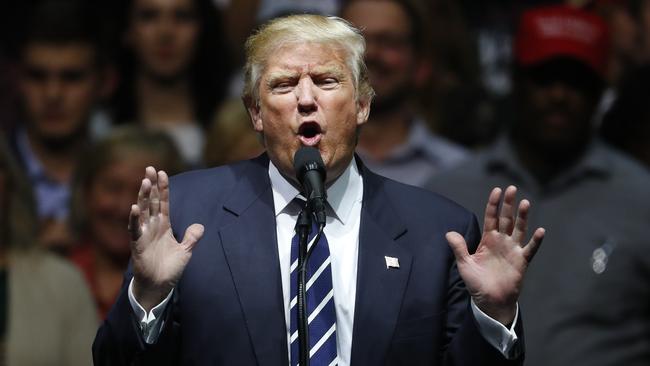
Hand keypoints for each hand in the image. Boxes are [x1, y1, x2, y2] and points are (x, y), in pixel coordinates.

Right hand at [128, 166, 203, 310]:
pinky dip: (134, 219)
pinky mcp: (137, 244)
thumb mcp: (186, 251)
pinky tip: (134, 207)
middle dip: (151, 185)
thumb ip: (192, 237)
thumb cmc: (170, 268)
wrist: (160, 286)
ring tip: (145, 181)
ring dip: (143, 196)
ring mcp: (144, 234)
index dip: (163, 189)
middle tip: (150, 168)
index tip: (163, 173)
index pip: (163, 203)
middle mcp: (152, 226)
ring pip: (142, 211)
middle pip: (151, 202)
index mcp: (164, 226)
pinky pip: (134, 229)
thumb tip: (200, 226)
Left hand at [446, 186, 544, 325]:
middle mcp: (502, 241)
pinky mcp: (522, 261)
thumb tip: (449, 233)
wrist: (490, 301)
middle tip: (511, 189)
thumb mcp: (464, 264)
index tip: (496, 190)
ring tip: (525, 203)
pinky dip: (536, 240)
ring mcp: (513, 250)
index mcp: (488, 240)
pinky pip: (530, 249)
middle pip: (506, 219)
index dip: (493, 204)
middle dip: (508, 204)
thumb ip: (459, 248)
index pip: (491, 217)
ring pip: (519, 229)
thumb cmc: (476, 283)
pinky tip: (540, 230)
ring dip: (522, 217)